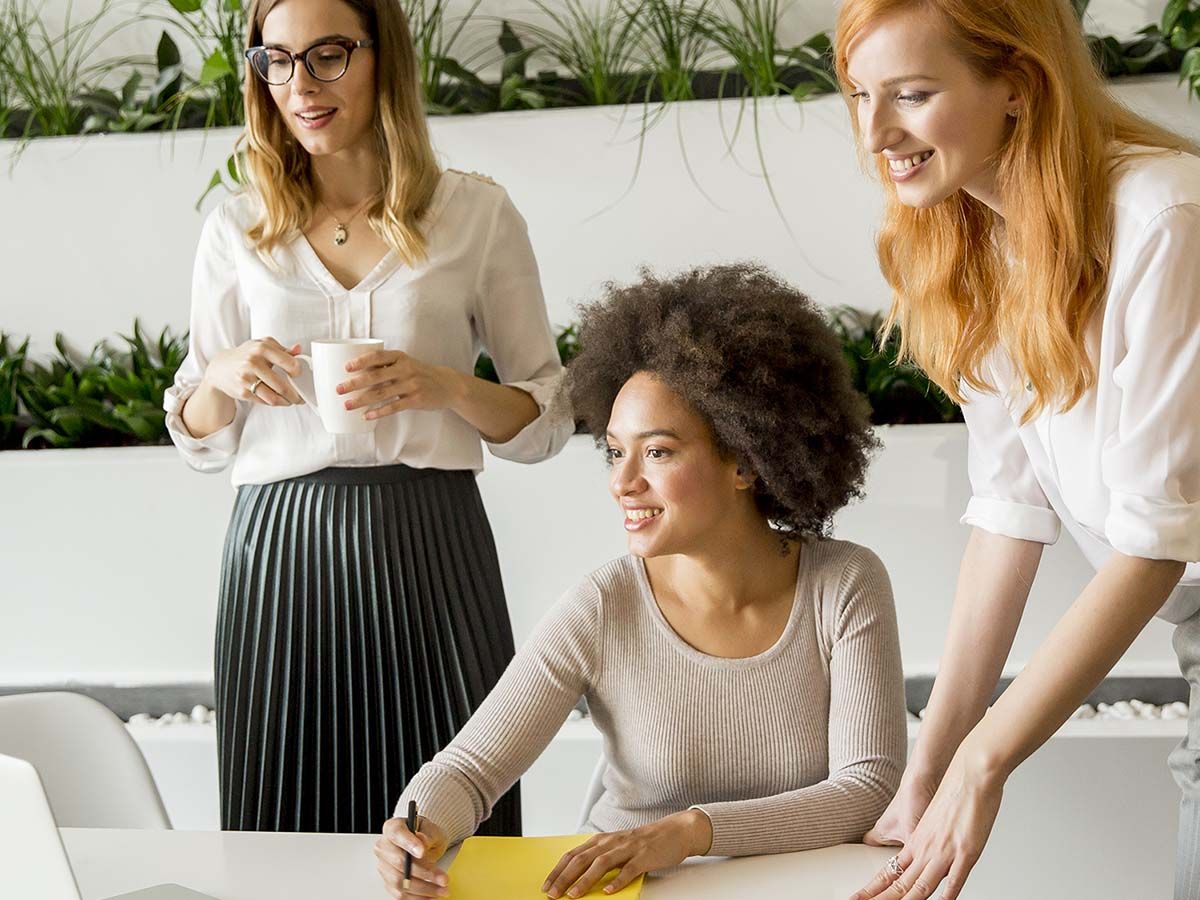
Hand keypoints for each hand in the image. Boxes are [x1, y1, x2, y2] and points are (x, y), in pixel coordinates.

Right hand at [202, 337, 302, 405]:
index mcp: (262, 348)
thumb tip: (299, 349)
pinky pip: (264, 402)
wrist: (221, 367)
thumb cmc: (246, 355)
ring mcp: (246, 378)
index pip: (289, 363)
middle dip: (295, 395)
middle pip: (282, 386)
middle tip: (300, 397)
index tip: (299, 376)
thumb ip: (282, 349)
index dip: (298, 372)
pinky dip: (275, 403)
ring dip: (286, 402)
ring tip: (291, 400)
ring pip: (273, 398)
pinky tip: (279, 400)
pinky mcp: (242, 392)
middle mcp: (253, 362)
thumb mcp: (262, 346)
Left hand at [337, 350, 461, 419]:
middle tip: (339, 389)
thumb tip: (358, 373)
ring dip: (361, 400)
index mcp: (400, 357)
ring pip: (381, 393)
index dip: (361, 361)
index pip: (377, 356)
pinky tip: (367, 416)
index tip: (346, 368)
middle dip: (355, 383)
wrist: (448, 385)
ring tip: (347, 405)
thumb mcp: (407, 363)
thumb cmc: (421, 374)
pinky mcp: (415, 400)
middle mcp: (405, 369)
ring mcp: (411, 385)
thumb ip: (387, 366)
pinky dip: (378, 412)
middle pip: (375, 376)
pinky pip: (393, 407)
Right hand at [375, 815, 449, 898]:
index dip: (408, 843)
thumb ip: (427, 835)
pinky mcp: (389, 882)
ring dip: (423, 889)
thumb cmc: (426, 834)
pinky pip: (400, 894)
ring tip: (441, 890)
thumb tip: (422, 842)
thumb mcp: (432, 829)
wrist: (425, 846)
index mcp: (392, 828)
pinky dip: (417, 898)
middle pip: (399, 862)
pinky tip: (431, 896)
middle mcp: (384, 847)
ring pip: (400, 882)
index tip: (422, 852)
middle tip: (442, 878)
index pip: (396, 834)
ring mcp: (385, 866)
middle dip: (423, 873)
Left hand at [542, 809, 712, 898]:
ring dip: (585, 880)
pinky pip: (628, 870)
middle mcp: (612, 842)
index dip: (558, 870)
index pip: (574, 854)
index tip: (547, 885)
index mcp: (603, 840)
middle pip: (583, 859)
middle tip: (553, 893)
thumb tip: (578, 877)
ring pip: (602, 864)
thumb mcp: (618, 847)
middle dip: (565, 877)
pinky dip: (617, 881)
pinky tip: (608, 891)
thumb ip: (600, 858)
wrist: (674, 831)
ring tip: (574, 895)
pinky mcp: (644, 856)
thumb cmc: (644, 842)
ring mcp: (628, 848)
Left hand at [850, 741, 1004, 899]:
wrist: (967, 772)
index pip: (888, 872)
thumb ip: (920, 835)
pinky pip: (954, 882)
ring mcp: (944, 852)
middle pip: (900, 884)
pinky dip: (946, 897)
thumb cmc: (950, 790)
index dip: (872, 889)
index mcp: (915, 841)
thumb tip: (916, 845)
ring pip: (920, 887)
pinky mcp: (965, 851)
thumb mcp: (926, 815)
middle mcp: (925, 849)